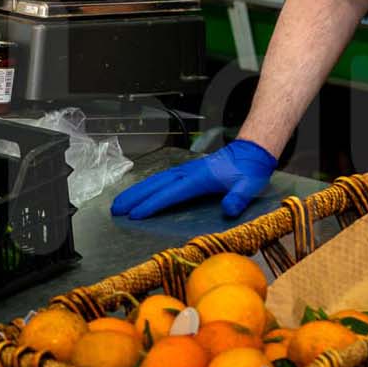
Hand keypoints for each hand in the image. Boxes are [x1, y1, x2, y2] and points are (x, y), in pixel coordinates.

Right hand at [111, 139, 276, 220]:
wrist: (252, 151)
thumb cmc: (250, 170)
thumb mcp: (250, 185)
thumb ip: (239, 197)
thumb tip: (229, 209)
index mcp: (200, 178)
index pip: (172, 193)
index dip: (153, 204)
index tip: (135, 214)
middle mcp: (189, 172)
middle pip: (157, 184)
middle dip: (135, 197)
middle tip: (116, 209)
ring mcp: (187, 170)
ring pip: (157, 180)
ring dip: (137, 190)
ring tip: (120, 202)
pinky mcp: (188, 171)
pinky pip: (163, 179)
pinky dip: (149, 186)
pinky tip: (141, 192)